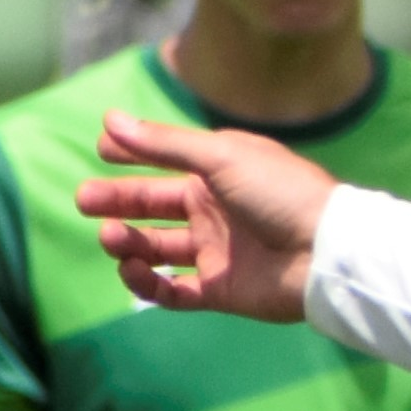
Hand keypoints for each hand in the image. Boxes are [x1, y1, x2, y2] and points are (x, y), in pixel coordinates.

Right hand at [75, 109, 340, 321]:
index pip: (164, 161)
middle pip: (152, 205)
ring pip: (156, 248)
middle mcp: (213, 210)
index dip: (132, 155)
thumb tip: (109, 119)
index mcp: (218, 172)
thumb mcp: (221, 156)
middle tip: (84, 199)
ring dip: (127, 241)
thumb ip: (164, 144)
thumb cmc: (281, 192)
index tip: (101, 149)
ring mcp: (216, 251)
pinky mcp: (219, 290)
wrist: (326, 251)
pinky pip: (172, 291)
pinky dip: (147, 283)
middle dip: (117, 200)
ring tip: (109, 235)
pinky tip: (131, 270)